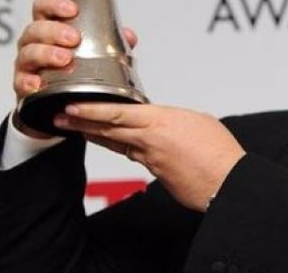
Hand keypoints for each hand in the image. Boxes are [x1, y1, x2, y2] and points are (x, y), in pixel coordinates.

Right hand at [13, 0, 137, 137]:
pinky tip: (39, 84)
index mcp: (51, 29)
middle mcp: (35, 44)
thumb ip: (113, 42)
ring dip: (46, 54)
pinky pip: (21, 82)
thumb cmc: (77, 69)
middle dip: (54, 31)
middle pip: (35, 29)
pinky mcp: (23, 87)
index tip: (72, 9)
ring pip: (28, 53)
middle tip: (74, 38)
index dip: (54, 4)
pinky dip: (28, 82)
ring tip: (65, 59)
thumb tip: (129, 36)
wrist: (60, 103)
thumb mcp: (96, 52)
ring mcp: (27, 65)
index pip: (44, 8)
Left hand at [54, 103, 245, 211]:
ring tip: (77, 127)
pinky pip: (135, 157)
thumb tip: (166, 121)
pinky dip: (123, 148)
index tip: (72, 106)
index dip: (91, 109)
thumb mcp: (198, 120)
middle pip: (108, 129)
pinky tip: (117, 144)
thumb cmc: (219, 151)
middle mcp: (150, 140)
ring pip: (118, 144)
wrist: (227, 180)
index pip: (118, 113)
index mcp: (162, 121)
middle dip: (81, 122)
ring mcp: (150, 159)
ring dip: (96, 135)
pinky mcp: (155, 173)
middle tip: (61, 117)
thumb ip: (175, 118)